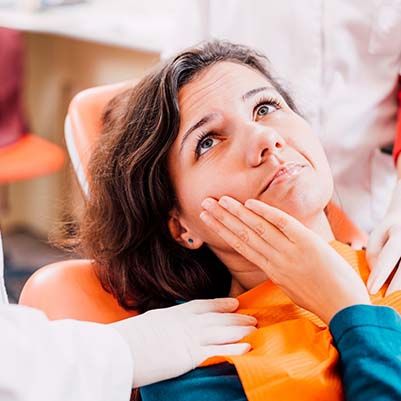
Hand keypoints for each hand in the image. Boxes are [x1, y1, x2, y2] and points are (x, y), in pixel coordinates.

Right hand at [111, 298, 255, 386]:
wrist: (119, 349)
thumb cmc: (128, 338)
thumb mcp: (149, 323)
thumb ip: (164, 323)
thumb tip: (168, 327)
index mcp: (175, 313)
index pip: (203, 305)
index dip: (221, 304)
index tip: (235, 303)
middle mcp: (186, 322)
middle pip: (218, 317)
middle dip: (237, 317)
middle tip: (253, 317)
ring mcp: (189, 338)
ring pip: (222, 331)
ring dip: (241, 330)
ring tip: (256, 329)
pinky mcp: (189, 356)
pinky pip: (217, 351)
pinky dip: (234, 348)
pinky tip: (248, 347)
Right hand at [200, 196, 370, 324]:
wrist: (346, 309)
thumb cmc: (321, 299)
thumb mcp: (292, 286)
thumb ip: (279, 269)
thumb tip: (271, 256)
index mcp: (271, 270)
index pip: (241, 246)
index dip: (222, 231)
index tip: (207, 220)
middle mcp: (275, 260)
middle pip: (243, 235)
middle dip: (222, 218)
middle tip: (204, 204)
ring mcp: (290, 251)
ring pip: (258, 228)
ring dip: (237, 213)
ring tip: (220, 200)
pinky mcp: (308, 244)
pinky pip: (283, 224)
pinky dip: (266, 213)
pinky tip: (250, 203)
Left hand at [367, 179, 400, 294]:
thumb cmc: (387, 234)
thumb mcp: (376, 239)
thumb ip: (374, 257)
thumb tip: (378, 277)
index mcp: (399, 234)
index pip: (388, 258)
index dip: (379, 275)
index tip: (370, 289)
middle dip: (395, 285)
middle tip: (384, 297)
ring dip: (400, 285)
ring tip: (392, 296)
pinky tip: (398, 293)